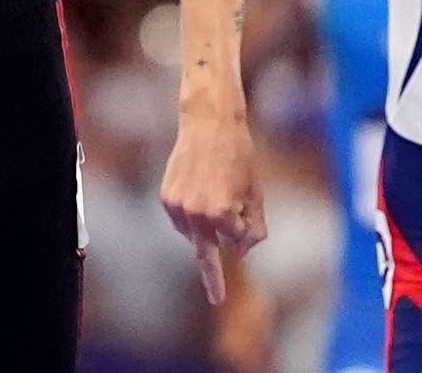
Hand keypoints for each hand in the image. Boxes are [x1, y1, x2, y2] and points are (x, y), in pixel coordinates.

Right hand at [161, 106, 266, 304]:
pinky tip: (199, 194)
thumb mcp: (256, 192)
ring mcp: (177, 207)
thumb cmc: (239, 156)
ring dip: (206, 230)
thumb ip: (253, 228)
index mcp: (220, 214)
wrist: (209, 123)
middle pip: (207, 252)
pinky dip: (191, 217)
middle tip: (217, 298)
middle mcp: (195, 214)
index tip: (231, 251)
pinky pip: (181, 221)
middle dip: (212, 276)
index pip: (236, 239)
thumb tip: (240, 254)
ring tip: (214, 195)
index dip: (244, 224)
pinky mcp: (166, 198)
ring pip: (195, 235)